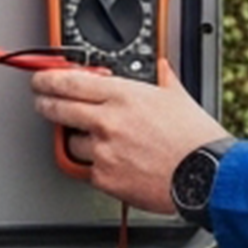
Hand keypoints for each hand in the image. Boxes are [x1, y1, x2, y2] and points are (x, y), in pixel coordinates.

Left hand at [30, 60, 227, 215]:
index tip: (42, 79)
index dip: (48, 79)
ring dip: (76, 139)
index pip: (70, 81)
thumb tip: (160, 69)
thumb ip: (162, 79)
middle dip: (45, 103)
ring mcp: (103, 150)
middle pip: (57, 108)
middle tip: (43, 102)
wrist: (206, 176)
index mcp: (124, 95)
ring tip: (92, 140)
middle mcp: (108, 120)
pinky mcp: (105, 178)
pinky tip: (111, 163)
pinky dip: (95, 166)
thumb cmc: (196, 140)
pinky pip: (87, 169)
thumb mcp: (179, 97)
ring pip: (71, 142)